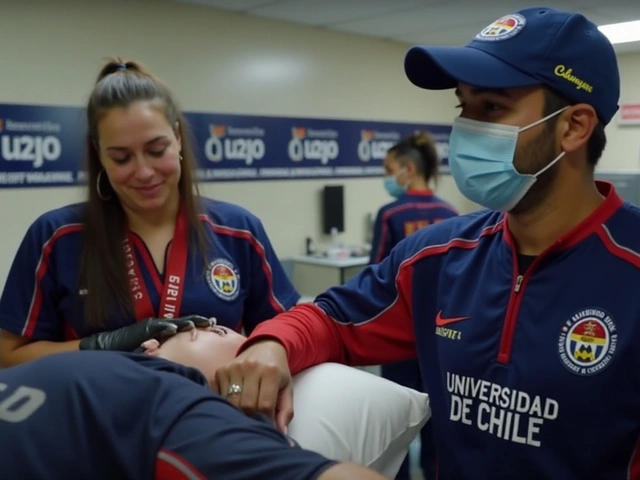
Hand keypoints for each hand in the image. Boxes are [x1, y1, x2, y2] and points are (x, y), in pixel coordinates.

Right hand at [79, 315, 214, 351]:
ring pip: (173, 322)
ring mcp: (153, 326)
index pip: (186, 326)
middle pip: (184, 321)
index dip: (200, 325)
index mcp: (166, 330)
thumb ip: (168, 354)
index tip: (215, 326)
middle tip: (213, 322)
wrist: (110, 346)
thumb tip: (186, 364)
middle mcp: (162, 326)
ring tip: (197, 324)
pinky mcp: (143, 329)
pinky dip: (165, 328)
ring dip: (185, 322)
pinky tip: (174, 328)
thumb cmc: (133, 352)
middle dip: (198, 321)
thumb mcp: (156, 354)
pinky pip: (156, 328)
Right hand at [214, 340, 293, 432]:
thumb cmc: (277, 371)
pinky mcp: (222, 370)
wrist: (265, 346)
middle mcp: (251, 367)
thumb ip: (286, 410)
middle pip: (246, 405)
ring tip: (245, 413)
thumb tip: (281, 433)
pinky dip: (225, 403)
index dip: (265, 421)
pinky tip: (233, 402)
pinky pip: (219, 395)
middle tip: (255, 421)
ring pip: (231, 402)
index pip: (264, 405)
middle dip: (251, 418)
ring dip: (237, 412)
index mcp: (271, 372)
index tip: (266, 426)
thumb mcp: (287, 388)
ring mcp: (234, 367)